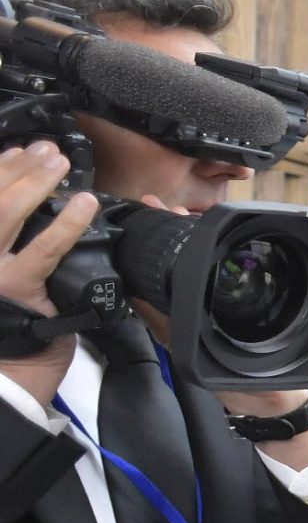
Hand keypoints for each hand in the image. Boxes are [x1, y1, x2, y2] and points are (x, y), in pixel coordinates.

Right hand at [0, 142, 94, 405]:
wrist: (8, 372)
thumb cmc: (12, 324)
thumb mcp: (7, 276)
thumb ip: (14, 244)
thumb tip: (38, 203)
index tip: (18, 150)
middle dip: (16, 168)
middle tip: (45, 150)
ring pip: (6, 213)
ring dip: (34, 183)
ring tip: (60, 163)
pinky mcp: (14, 288)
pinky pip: (43, 249)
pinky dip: (66, 224)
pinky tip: (84, 203)